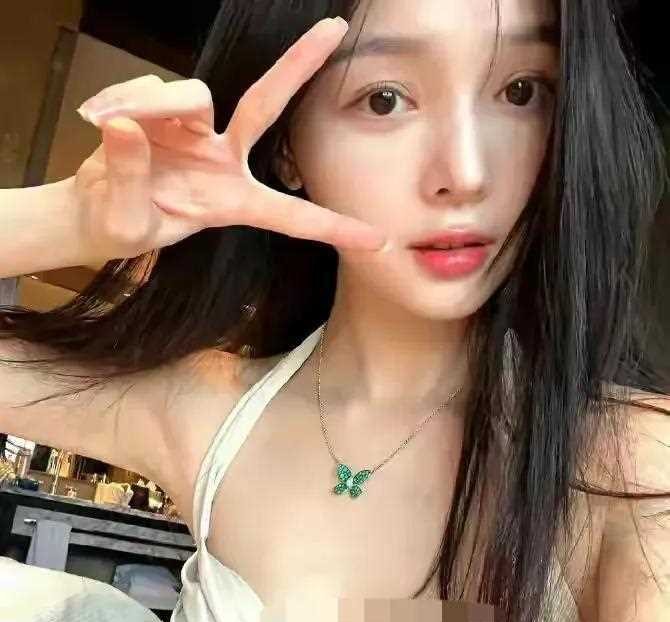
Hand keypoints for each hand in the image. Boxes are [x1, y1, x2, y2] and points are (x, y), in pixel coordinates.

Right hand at [71, 17, 387, 266]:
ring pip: (188, 95)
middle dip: (299, 65)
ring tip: (105, 126)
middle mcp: (223, 159)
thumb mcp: (125, 223)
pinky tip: (97, 120)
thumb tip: (126, 127)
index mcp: (232, 203)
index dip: (334, 227)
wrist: (92, 210)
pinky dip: (120, 100)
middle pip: (266, 104)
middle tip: (335, 27)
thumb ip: (127, 180)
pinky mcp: (163, 108)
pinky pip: (148, 89)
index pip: (290, 215)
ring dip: (148, 106)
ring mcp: (195, 129)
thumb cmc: (122, 225)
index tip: (379, 241)